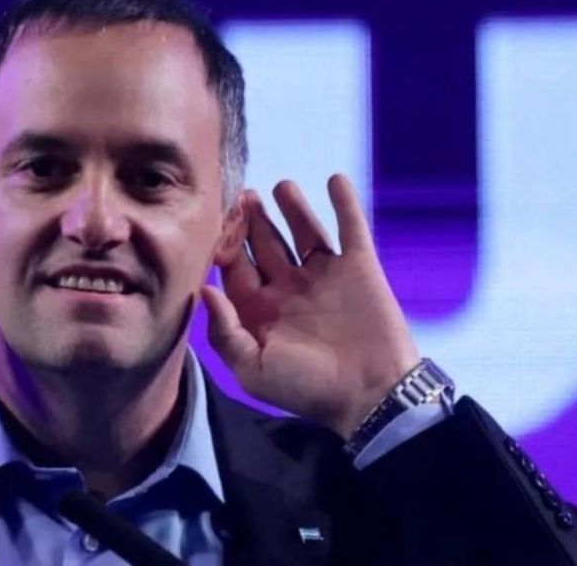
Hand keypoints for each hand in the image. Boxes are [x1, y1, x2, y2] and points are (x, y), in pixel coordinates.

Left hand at [201, 174, 418, 438]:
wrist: (371, 395)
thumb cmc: (307, 389)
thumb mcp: (253, 368)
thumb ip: (224, 331)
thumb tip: (205, 289)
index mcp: (260, 311)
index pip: (235, 268)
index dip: (224, 245)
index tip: (214, 222)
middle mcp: (289, 289)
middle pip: (266, 245)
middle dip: (253, 221)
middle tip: (243, 195)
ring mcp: (325, 276)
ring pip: (304, 232)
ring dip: (293, 208)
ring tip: (281, 187)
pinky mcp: (360, 269)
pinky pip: (351, 229)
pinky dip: (345, 204)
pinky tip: (334, 181)